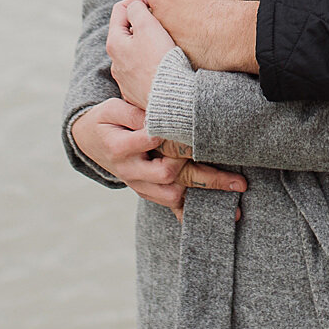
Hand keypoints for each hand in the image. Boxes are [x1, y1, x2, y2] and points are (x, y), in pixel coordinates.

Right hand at [68, 96, 244, 217]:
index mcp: (120, 148)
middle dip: (206, 176)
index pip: (149, 143)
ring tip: (235, 199)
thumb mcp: (112, 109)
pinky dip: (190, 213)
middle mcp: (131, 171)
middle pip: (169, 175)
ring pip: (172, 196)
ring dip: (204, 197)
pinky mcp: (148, 191)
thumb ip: (133, 112)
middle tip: (238, 179)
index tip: (200, 133)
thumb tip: (157, 113)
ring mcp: (140, 184)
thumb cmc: (106, 120)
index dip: (174, 139)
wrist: (90, 142)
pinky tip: (216, 219)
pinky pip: (169, 205)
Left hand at [107, 0, 176, 109]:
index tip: (155, 4)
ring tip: (166, 45)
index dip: (138, 1)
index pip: (119, 10)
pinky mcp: (136, 93)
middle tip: (163, 23)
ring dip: (147, 45)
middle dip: (143, 24)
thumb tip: (135, 5)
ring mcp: (125, 79)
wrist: (171, 99)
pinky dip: (151, 63)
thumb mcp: (148, 26)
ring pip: (135, 53)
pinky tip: (164, 65)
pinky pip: (142, 71)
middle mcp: (115, 62)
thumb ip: (137, 9)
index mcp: (114, 43)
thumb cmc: (160, 61)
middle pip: (127, 32)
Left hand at [142, 0, 260, 74]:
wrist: (238, 35)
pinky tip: (198, 36)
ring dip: (172, 21)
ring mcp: (165, 40)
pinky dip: (181, 38)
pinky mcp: (176, 56)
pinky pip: (173, 43)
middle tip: (188, 1)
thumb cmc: (220, 2)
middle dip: (165, 1)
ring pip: (162, 25)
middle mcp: (157, 20)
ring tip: (195, 19)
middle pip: (153, 5)